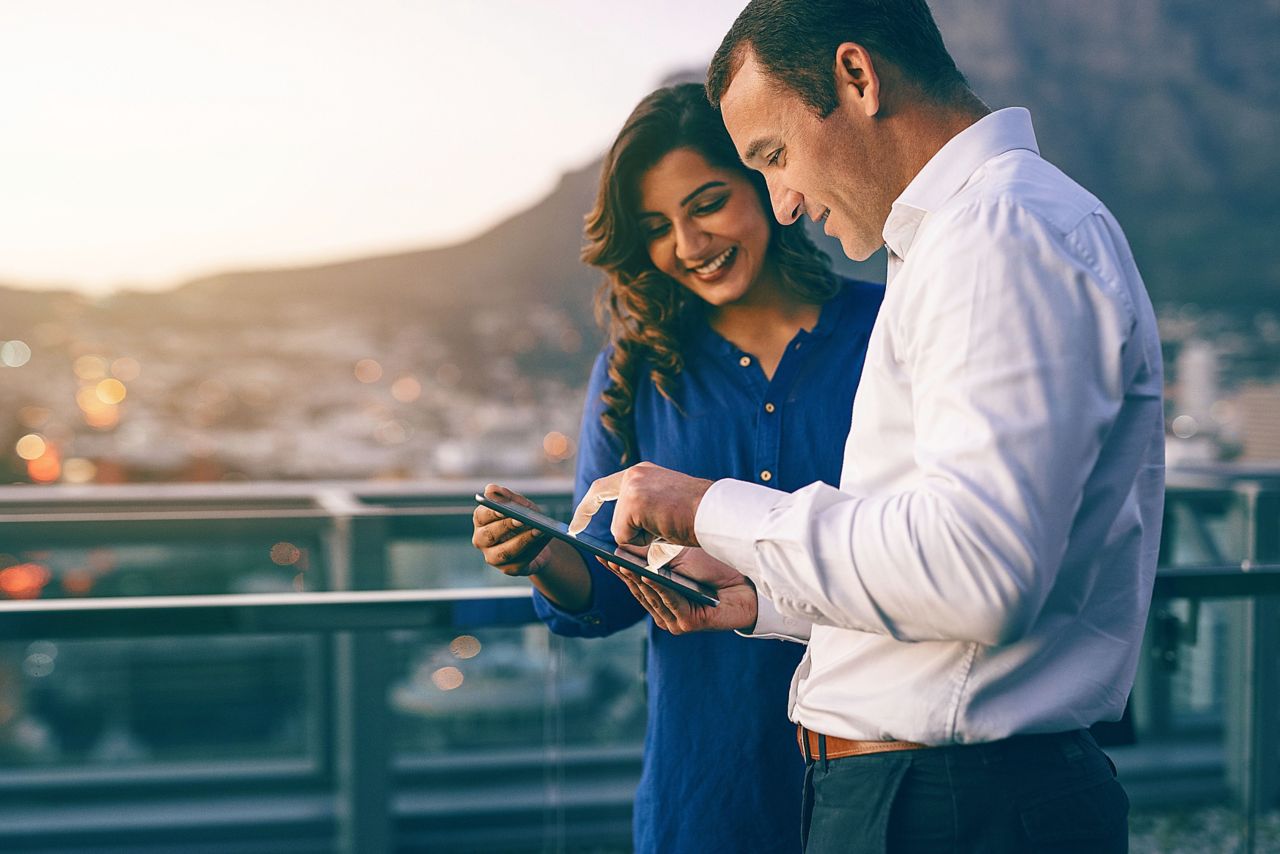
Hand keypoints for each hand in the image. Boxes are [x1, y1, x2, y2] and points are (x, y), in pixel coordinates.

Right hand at [471, 484, 551, 576]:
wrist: (540, 540)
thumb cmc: (525, 519)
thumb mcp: (521, 505)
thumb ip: (508, 497)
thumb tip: (491, 488)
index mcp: (481, 521)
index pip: (481, 516)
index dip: (491, 513)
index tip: (502, 509)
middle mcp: (482, 540)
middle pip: (489, 535)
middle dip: (506, 526)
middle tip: (522, 519)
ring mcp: (493, 557)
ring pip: (504, 552)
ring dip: (523, 541)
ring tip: (538, 530)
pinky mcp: (508, 569)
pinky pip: (519, 562)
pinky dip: (533, 551)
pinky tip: (542, 542)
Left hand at [569, 462, 711, 546]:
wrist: (717, 512)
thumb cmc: (699, 517)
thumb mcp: (663, 512)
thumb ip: (642, 519)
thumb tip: (620, 545)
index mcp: (643, 474)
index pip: (606, 486)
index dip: (589, 503)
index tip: (577, 520)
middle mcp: (634, 474)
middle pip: (603, 501)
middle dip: (586, 514)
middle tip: (574, 529)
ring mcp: (632, 487)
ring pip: (620, 528)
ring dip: (640, 538)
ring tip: (667, 528)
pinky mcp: (633, 504)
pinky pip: (627, 537)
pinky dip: (645, 543)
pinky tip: (666, 531)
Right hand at [602, 544, 757, 634]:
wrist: (748, 581)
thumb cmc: (714, 567)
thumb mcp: (677, 556)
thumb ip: (651, 555)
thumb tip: (621, 543)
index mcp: (658, 594)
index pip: (632, 580)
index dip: (616, 567)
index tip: (600, 553)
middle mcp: (664, 610)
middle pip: (638, 589)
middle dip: (623, 572)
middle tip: (607, 556)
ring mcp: (674, 619)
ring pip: (651, 596)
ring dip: (637, 579)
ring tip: (623, 563)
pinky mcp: (688, 624)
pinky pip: (669, 602)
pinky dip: (658, 587)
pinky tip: (648, 574)